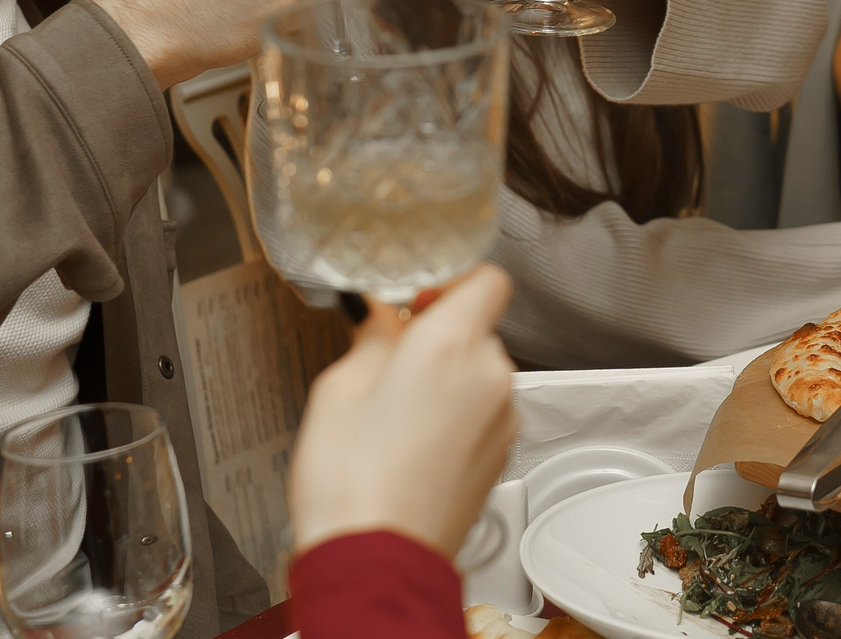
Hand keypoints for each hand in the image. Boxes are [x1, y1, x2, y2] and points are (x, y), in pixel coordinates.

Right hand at [289, 264, 517, 559]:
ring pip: (480, 373)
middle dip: (438, 337)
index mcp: (452, 342)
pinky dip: (455, 416)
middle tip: (388, 360)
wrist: (376, 563)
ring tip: (393, 413)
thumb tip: (381, 319)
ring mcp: (501, 419)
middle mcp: (490, 375)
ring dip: (447, 379)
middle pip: (479, 328)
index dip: (450, 281)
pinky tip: (412, 443)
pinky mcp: (500, 456)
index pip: (486, 278)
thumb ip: (372, 338)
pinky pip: (482, 413)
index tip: (416, 299)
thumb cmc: (352, 486)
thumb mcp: (339, 388)